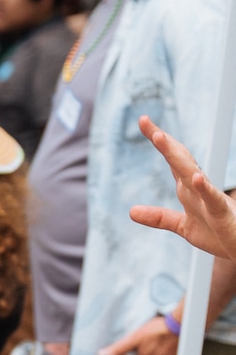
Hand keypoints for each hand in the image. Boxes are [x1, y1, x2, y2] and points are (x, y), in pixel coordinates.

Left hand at [129, 116, 235, 260]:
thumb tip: (131, 211)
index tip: (144, 120)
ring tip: (159, 137)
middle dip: (162, 141)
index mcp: (189, 189)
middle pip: (178, 160)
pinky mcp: (223, 214)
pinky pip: (212, 199)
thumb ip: (159, 218)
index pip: (173, 160)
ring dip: (175, 156)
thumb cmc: (218, 234)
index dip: (159, 141)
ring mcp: (210, 199)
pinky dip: (204, 188)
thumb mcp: (183, 226)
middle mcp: (198, 189)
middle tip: (144, 120)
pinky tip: (195, 177)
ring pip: (191, 173)